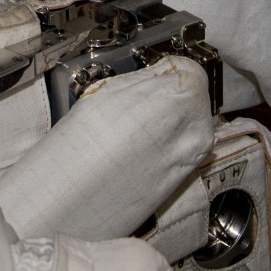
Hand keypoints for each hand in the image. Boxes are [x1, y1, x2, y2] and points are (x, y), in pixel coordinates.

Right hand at [0, 55, 215, 242]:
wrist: (72, 200)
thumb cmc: (83, 145)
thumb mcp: (110, 91)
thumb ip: (144, 81)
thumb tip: (155, 76)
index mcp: (183, 96)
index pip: (187, 70)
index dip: (162, 73)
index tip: (147, 79)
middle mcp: (198, 129)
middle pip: (191, 99)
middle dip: (168, 98)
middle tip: (133, 107)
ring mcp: (194, 158)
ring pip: (187, 126)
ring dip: (167, 123)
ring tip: (131, 131)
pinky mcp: (186, 181)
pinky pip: (181, 151)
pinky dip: (165, 146)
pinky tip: (136, 151)